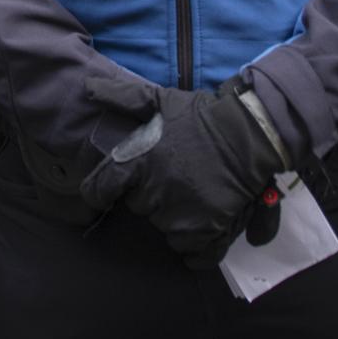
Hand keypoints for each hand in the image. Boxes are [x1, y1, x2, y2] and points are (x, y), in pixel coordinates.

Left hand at [78, 76, 285, 267]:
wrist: (249, 134)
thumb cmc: (201, 117)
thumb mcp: (160, 101)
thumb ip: (123, 97)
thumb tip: (88, 88)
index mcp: (138, 162)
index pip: (101, 188)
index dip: (98, 194)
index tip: (102, 197)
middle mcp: (155, 191)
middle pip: (138, 208)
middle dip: (150, 196)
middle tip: (169, 178)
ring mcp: (181, 214)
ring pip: (164, 228)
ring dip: (173, 217)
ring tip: (190, 194)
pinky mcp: (207, 229)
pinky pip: (192, 251)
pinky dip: (196, 246)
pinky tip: (202, 229)